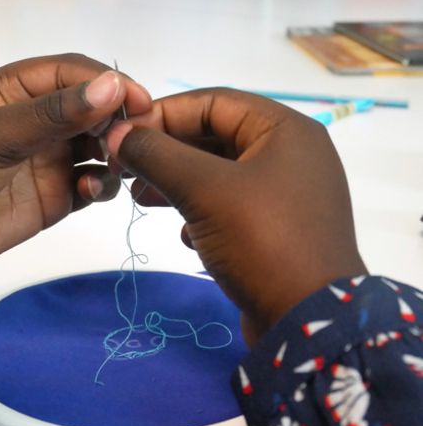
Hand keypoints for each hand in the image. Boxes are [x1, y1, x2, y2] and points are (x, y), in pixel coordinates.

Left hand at [0, 54, 151, 283]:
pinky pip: (92, 184)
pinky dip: (102, 185)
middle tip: (134, 140)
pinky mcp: (54, 198)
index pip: (74, 73)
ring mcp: (48, 160)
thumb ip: (50, 115)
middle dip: (118, 120)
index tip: (138, 102)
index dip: (109, 83)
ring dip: (116, 152)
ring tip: (115, 165)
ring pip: (100, 146)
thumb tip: (111, 87)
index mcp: (16, 89)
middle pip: (95, 108)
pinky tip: (91, 191)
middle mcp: (38, 121)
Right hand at [105, 88, 366, 342]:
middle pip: (214, 137)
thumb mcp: (204, 190)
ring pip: (218, 174)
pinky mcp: (276, 228)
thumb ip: (157, 155)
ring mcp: (285, 194)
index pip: (213, 102)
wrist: (309, 323)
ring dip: (177, 182)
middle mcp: (290, 154)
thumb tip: (117, 135)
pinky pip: (230, 206)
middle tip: (125, 168)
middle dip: (167, 151)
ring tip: (139, 197)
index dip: (163, 113)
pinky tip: (185, 233)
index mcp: (284, 130)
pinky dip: (201, 212)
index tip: (122, 135)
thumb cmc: (261, 241)